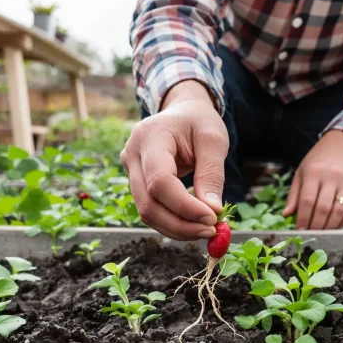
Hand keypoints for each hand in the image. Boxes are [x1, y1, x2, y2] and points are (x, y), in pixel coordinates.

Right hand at [121, 80, 227, 240]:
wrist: (182, 111)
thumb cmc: (198, 121)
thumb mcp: (213, 140)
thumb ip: (212, 175)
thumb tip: (212, 212)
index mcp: (150, 136)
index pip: (160, 181)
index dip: (184, 206)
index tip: (212, 218)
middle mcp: (132, 154)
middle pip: (148, 203)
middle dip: (181, 224)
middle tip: (211, 231)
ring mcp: (129, 169)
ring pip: (146, 212)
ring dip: (176, 228)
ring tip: (205, 230)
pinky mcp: (135, 182)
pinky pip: (150, 209)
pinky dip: (172, 222)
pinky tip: (193, 224)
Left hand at [282, 130, 342, 229]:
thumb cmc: (319, 161)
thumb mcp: (302, 172)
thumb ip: (294, 194)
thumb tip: (286, 215)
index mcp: (314, 172)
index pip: (307, 200)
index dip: (302, 218)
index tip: (300, 230)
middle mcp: (333, 177)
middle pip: (323, 208)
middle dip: (315, 226)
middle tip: (311, 234)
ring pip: (339, 212)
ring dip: (330, 226)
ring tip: (323, 232)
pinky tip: (337, 225)